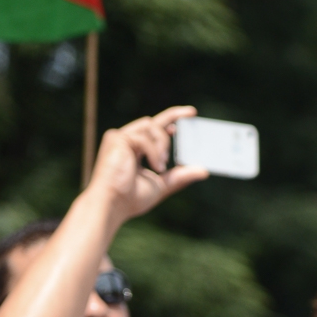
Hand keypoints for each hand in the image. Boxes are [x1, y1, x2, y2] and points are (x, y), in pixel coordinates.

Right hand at [89, 106, 208, 226]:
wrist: (113, 205)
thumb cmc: (132, 199)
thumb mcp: (162, 185)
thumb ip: (180, 176)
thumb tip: (203, 171)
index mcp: (135, 150)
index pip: (154, 130)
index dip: (171, 120)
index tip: (189, 115)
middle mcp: (126, 140)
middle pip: (153, 122)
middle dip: (174, 115)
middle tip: (192, 112)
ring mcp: (120, 138)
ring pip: (152, 127)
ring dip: (163, 144)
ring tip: (162, 166)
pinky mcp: (117, 139)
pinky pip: (144, 138)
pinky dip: (154, 152)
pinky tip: (156, 167)